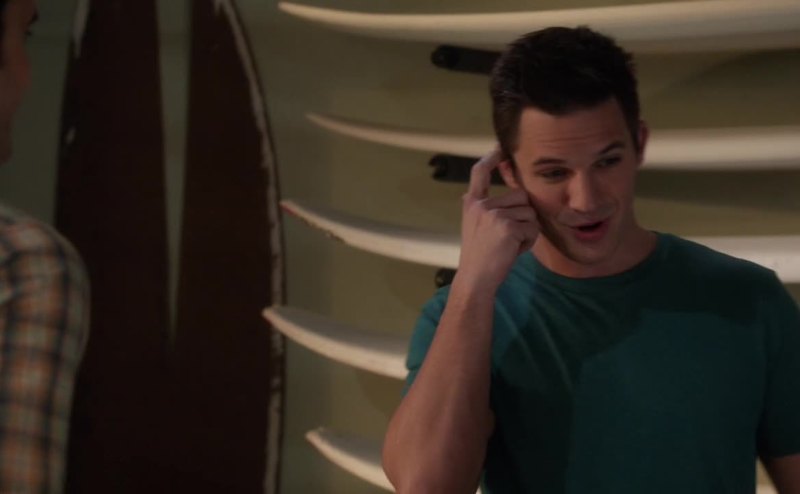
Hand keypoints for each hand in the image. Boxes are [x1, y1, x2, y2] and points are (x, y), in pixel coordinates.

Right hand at [455, 148, 538, 292]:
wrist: (475, 279)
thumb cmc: (480, 257)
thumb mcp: (475, 226)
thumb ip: (486, 209)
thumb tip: (500, 193)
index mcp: (472, 203)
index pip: (479, 172)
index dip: (491, 158)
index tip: (499, 149)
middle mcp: (481, 205)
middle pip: (521, 196)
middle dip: (524, 215)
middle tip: (509, 237)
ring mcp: (494, 215)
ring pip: (530, 213)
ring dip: (527, 231)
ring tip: (509, 246)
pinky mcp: (507, 228)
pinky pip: (532, 228)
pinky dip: (528, 243)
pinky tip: (512, 252)